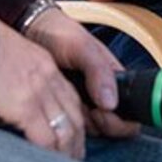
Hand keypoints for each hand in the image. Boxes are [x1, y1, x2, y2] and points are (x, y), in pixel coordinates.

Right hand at [0, 20, 89, 157]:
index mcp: (46, 67)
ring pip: (65, 131)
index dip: (76, 122)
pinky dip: (48, 155)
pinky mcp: (24, 106)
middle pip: (74, 117)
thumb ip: (18, 80)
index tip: (74, 139)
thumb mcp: (10, 60)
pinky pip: (45, 138)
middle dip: (76, 143)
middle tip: (74, 161)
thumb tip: (13, 104)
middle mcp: (49, 79)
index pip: (71, 100)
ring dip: (66, 154)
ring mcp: (39, 93)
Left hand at [24, 6, 140, 140]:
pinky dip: (65, 124)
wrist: (29, 30)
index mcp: (113, 80)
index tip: (104, 114)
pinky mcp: (62, 109)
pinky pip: (69, 126)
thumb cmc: (60, 33)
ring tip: (67, 107)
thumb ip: (100, 71)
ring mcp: (82, 104)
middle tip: (85, 111)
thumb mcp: (83, 47)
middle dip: (100, 125)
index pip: (131, 112)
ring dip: (81, 126)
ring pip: (91, 130)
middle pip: (112, 127)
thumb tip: (112, 103)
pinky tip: (55, 111)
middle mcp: (100, 95)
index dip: (121, 121)